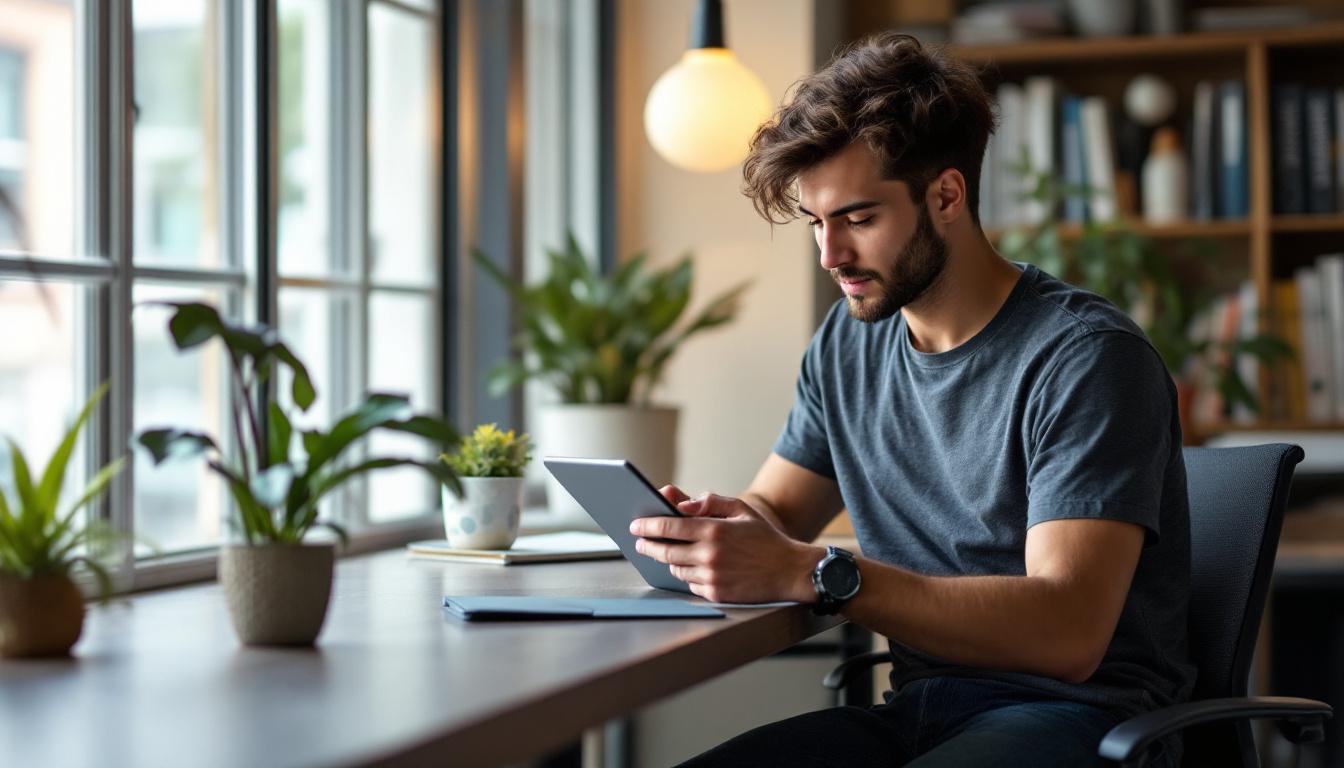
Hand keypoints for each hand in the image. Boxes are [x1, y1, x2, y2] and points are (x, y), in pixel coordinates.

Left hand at [631, 486, 823, 604]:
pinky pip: (690, 584)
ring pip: (676, 568)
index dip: (648, 525)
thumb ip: (710, 502)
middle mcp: (709, 554)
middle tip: (641, 543)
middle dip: (648, 545)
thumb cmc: (764, 538)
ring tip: (668, 554)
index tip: (635, 525)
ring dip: (669, 561)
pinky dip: (687, 576)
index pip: (669, 526)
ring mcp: (712, 576)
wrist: (790, 570)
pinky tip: (691, 568)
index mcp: (714, 529)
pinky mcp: (716, 594)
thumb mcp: (740, 510)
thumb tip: (681, 505)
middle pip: (665, 550)